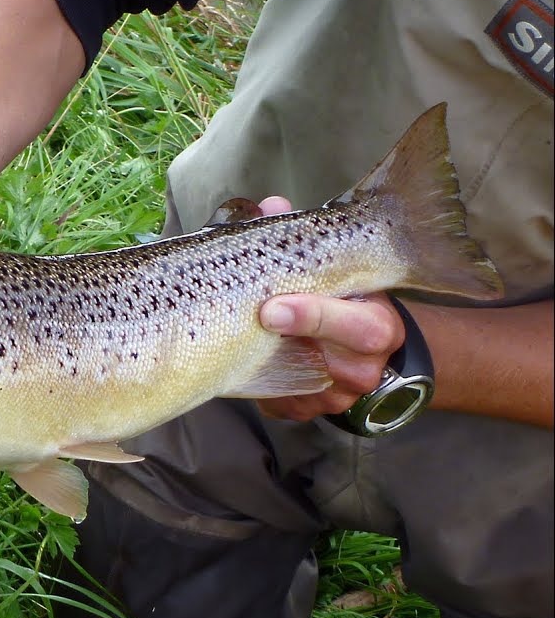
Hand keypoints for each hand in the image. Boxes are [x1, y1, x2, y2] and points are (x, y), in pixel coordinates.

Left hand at [252, 197, 405, 420]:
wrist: (359, 349)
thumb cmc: (339, 298)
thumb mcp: (330, 268)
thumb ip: (299, 240)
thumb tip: (271, 206)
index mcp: (378, 324)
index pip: (362, 327)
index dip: (316, 317)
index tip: (272, 307)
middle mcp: (365, 366)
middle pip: (341, 367)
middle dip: (294, 344)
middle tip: (259, 319)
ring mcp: (338, 397)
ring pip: (303, 391)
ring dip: (268, 366)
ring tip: (240, 339)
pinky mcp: (307, 412)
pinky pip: (280, 406)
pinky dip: (257, 386)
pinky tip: (240, 363)